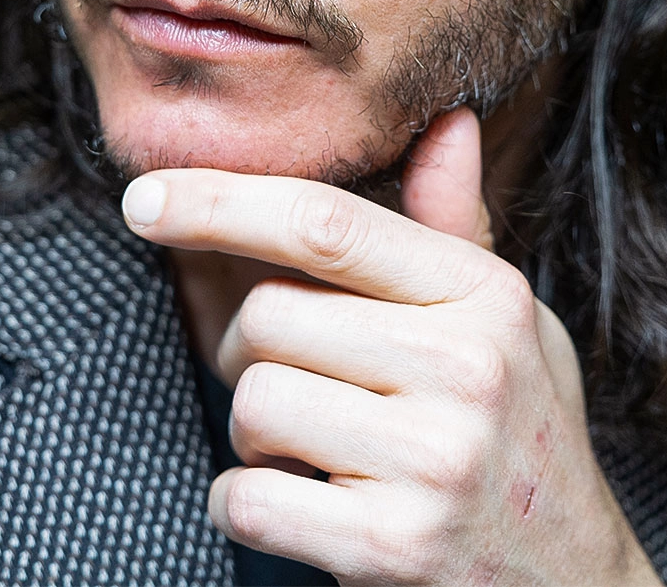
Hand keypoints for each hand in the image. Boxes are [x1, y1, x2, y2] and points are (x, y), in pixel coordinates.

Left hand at [120, 109, 663, 586]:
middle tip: (295, 386)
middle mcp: (466, 369)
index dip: (220, 202)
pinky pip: (246, 498)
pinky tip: (300, 509)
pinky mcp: (392, 547)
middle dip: (247, 350)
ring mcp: (432, 461)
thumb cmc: (521, 440)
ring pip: (253, 402)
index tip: (145, 199)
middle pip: (268, 315)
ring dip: (254, 435)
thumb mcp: (511, 328)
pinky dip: (245, 505)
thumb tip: (446, 121)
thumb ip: (456, 231)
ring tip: (314, 452)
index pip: (326, 226)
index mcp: (483, 298)